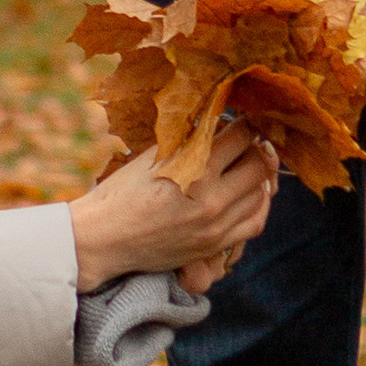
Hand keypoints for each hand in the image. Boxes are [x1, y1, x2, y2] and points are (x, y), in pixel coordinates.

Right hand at [71, 128, 274, 290]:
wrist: (104, 238)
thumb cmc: (123, 191)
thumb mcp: (155, 155)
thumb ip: (191, 140)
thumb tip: (220, 123)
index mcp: (195, 168)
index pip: (241, 137)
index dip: (246, 124)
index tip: (244, 120)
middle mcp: (211, 198)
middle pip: (258, 165)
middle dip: (256, 148)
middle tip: (248, 143)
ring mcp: (215, 225)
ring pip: (260, 193)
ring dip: (259, 176)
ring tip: (248, 166)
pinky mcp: (214, 245)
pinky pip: (254, 223)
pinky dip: (259, 205)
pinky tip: (253, 195)